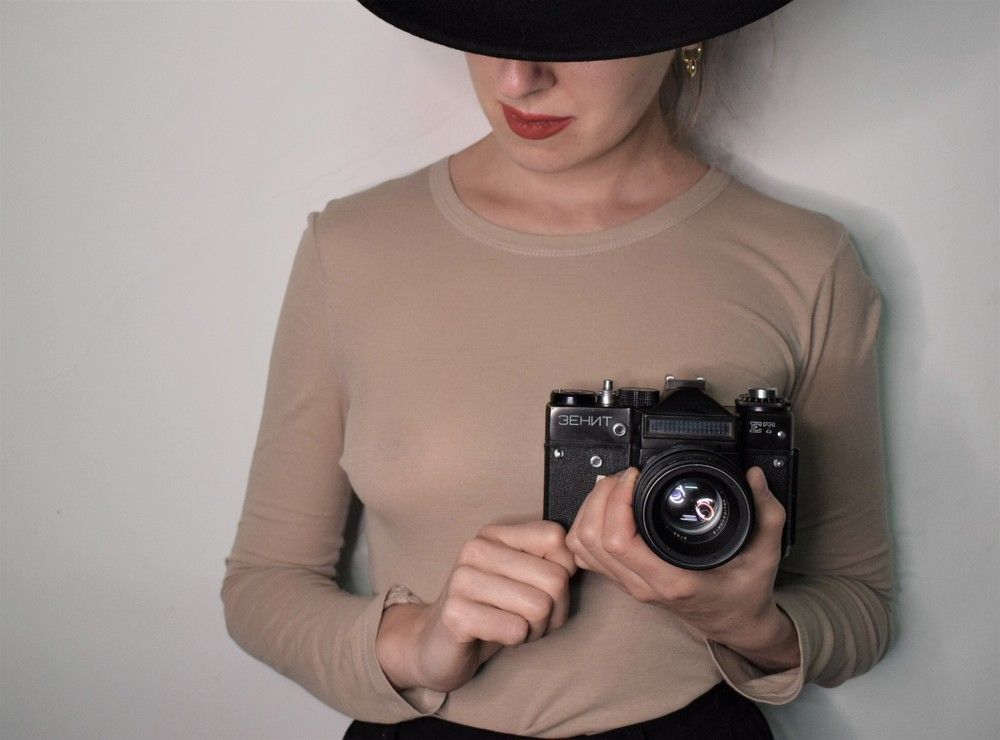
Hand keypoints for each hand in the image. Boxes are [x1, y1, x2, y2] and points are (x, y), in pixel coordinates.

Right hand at [375, 520, 576, 692]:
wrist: (434, 645)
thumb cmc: (489, 610)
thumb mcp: (520, 578)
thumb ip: (548, 561)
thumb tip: (577, 559)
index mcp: (495, 533)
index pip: (557, 538)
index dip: (563, 574)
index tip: (542, 590)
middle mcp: (476, 549)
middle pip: (555, 579)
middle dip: (554, 611)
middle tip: (530, 619)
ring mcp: (462, 579)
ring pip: (540, 606)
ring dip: (535, 629)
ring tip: (512, 626)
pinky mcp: (456, 614)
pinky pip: (516, 629)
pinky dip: (515, 640)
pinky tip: (495, 636)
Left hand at [565, 466, 798, 670]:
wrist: (736, 623)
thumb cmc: (745, 593)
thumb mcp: (766, 552)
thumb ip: (767, 513)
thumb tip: (755, 477)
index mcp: (672, 579)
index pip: (618, 542)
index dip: (616, 502)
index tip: (634, 477)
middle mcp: (643, 585)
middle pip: (590, 540)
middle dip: (600, 497)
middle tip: (625, 478)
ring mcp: (629, 585)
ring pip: (581, 547)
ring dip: (590, 510)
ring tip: (615, 489)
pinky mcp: (623, 581)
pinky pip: (586, 555)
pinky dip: (587, 526)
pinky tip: (607, 509)